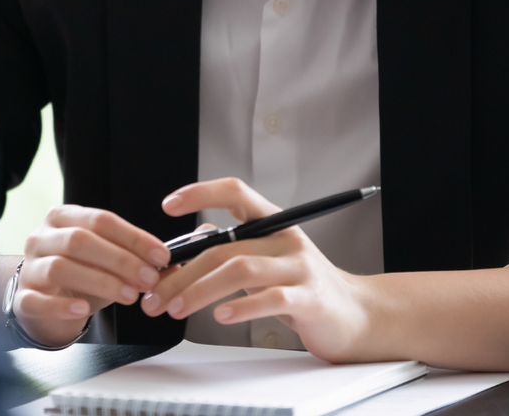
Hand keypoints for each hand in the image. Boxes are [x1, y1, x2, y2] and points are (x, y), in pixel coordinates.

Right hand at [15, 204, 170, 346]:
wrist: (41, 297)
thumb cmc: (78, 272)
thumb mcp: (104, 260)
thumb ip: (134, 259)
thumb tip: (171, 266)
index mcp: (63, 217)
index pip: (101, 220)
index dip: (134, 237)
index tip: (161, 255)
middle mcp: (41, 237)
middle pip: (80, 241)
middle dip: (120, 260)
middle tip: (149, 279)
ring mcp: (29, 267)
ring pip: (61, 268)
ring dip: (100, 281)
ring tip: (129, 295)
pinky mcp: (21, 298)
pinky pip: (38, 300)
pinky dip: (62, 305)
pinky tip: (84, 310)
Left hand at [139, 178, 372, 360]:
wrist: (353, 314)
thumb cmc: (301, 285)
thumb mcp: (265, 258)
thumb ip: (230, 247)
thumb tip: (185, 244)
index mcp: (273, 221)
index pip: (235, 192)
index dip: (200, 193)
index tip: (167, 205)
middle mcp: (286, 237)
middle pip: (225, 244)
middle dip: (182, 272)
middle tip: (154, 295)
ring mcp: (300, 267)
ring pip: (241, 268)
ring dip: (200, 290)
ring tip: (176, 309)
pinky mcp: (309, 299)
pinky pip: (271, 299)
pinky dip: (242, 308)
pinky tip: (221, 317)